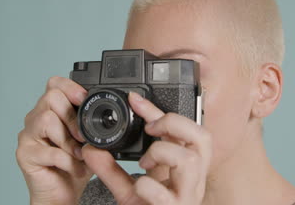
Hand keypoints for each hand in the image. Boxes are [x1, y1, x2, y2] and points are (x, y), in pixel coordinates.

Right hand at [16, 76, 92, 204]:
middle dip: (73, 117)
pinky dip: (67, 160)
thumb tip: (107, 114)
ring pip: (46, 119)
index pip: (55, 84)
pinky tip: (75, 167)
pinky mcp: (24, 154)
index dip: (71, 87)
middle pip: (51, 97)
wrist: (62, 193)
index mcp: (51, 109)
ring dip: (69, 139)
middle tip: (83, 138)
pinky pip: (48, 150)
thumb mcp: (89, 140)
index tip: (86, 99)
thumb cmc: (75, 164)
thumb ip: (93, 125)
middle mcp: (36, 118)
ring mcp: (27, 135)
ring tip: (80, 154)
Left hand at [83, 91, 211, 204]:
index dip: (159, 110)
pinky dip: (148, 187)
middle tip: (152, 129)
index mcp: (184, 168)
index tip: (134, 99)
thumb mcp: (129, 186)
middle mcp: (192, 180)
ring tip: (145, 162)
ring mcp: (187, 197)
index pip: (183, 128)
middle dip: (176, 125)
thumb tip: (91, 147)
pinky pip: (166, 195)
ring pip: (192, 161)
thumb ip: (110, 166)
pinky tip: (138, 187)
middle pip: (203, 138)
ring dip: (163, 153)